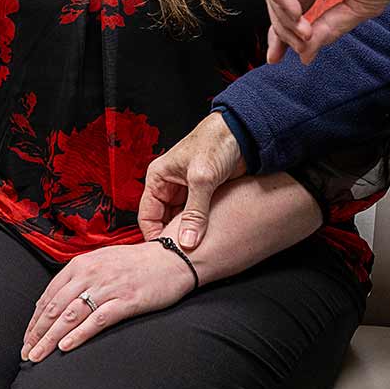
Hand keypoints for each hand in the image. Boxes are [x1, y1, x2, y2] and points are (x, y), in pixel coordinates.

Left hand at [20, 242, 196, 361]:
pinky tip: (66, 347)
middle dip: (37, 334)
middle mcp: (90, 274)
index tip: (27, 338)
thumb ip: (78, 279)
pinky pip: (97, 320)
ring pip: (70, 316)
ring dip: (50, 339)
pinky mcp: (126, 301)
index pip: (49, 296)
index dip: (35, 320)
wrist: (170, 258)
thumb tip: (56, 301)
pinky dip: (79, 334)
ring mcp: (107, 288)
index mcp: (80, 265)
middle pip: (54, 308)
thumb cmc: (135, 263)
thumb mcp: (100, 262)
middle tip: (26, 353)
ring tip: (37, 356)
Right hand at [137, 113, 246, 250]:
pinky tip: (207, 238)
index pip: (147, 215)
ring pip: (181, 221)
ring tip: (195, 249)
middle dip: (172, 237)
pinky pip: (197, 218)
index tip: (166, 253)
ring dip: (188, 233)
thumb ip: (195, 212)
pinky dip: (201, 228)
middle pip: (163, 221)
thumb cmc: (215, 142)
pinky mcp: (203, 196)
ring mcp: (186, 193)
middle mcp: (169, 186)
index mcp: (158, 178)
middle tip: (182, 255)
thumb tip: (187, 241)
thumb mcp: (202, 179)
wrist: (242, 134)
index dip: (154, 235)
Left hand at [261, 0, 389, 63]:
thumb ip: (329, 28)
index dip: (281, 33)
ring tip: (301, 29)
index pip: (290, 7)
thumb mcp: (358, 7)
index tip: (279, 57)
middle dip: (283, 27)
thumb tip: (306, 53)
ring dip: (281, 12)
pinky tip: (295, 10)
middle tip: (301, 43)